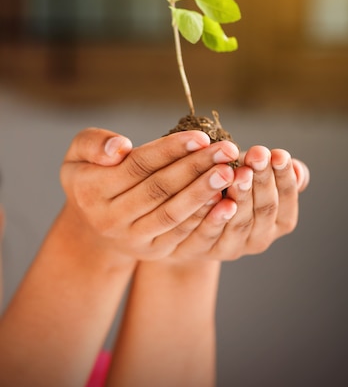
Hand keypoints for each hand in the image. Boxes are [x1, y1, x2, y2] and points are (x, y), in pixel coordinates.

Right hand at [60, 127, 239, 260]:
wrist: (93, 224)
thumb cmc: (91, 175)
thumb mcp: (78, 154)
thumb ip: (94, 143)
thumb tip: (121, 148)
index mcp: (90, 190)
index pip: (137, 166)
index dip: (171, 150)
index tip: (201, 135)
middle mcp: (109, 219)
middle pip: (159, 189)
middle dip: (196, 167)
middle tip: (226, 150)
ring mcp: (132, 239)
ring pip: (172, 213)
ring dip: (203, 192)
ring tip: (229, 172)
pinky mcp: (153, 251)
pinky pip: (181, 233)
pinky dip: (204, 217)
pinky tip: (226, 200)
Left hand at [148, 145, 309, 261]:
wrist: (197, 223)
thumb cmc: (232, 189)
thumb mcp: (255, 177)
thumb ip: (276, 173)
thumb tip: (297, 169)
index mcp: (281, 221)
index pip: (287, 197)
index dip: (284, 176)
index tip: (279, 154)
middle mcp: (261, 238)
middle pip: (265, 208)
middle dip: (263, 180)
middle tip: (258, 156)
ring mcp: (235, 248)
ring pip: (240, 222)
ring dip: (241, 196)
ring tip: (238, 173)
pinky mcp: (208, 250)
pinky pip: (210, 233)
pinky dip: (214, 216)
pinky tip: (212, 196)